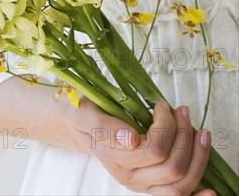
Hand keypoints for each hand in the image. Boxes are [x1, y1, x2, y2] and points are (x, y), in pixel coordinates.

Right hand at [70, 99, 213, 194]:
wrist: (79, 127)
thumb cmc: (83, 114)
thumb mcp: (85, 112)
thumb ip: (104, 126)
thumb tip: (132, 139)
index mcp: (113, 156)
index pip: (154, 149)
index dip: (165, 126)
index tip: (161, 104)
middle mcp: (128, 176)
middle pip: (171, 166)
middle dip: (184, 135)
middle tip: (181, 111)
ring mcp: (141, 185)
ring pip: (180, 183)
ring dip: (197, 156)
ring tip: (200, 131)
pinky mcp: (151, 187)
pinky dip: (198, 194)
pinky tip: (212, 191)